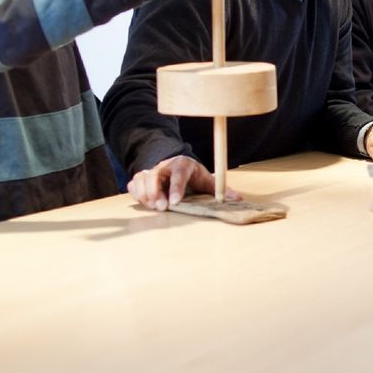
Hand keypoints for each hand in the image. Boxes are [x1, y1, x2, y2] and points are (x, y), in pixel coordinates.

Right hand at [127, 155, 241, 210]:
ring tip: (154, 206)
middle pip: (154, 175)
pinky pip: (134, 184)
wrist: (177, 166)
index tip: (175, 202)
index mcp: (183, 165)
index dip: (176, 188)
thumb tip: (238, 199)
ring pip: (141, 178)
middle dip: (156, 192)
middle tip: (162, 208)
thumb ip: (220, 189)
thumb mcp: (207, 180)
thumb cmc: (193, 176)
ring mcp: (152, 171)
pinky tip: (145, 202)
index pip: (178, 173)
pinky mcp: (143, 179)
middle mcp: (165, 166)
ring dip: (145, 194)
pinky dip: (136, 193)